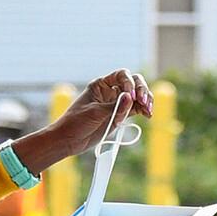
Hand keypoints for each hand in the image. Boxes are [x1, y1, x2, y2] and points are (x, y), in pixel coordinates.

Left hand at [11, 70, 152, 173]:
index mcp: (101, 85)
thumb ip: (114, 106)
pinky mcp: (120, 115)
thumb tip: (130, 97)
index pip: (122, 75)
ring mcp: (116, 103)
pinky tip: (148, 115)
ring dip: (145, 101)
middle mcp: (110, 91)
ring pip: (137, 97)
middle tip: (143, 102)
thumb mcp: (94, 112)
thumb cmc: (75, 122)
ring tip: (148, 111)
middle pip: (133, 83)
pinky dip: (143, 111)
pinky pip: (135, 109)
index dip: (129, 83)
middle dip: (141, 90)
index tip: (130, 96)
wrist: (68, 141)